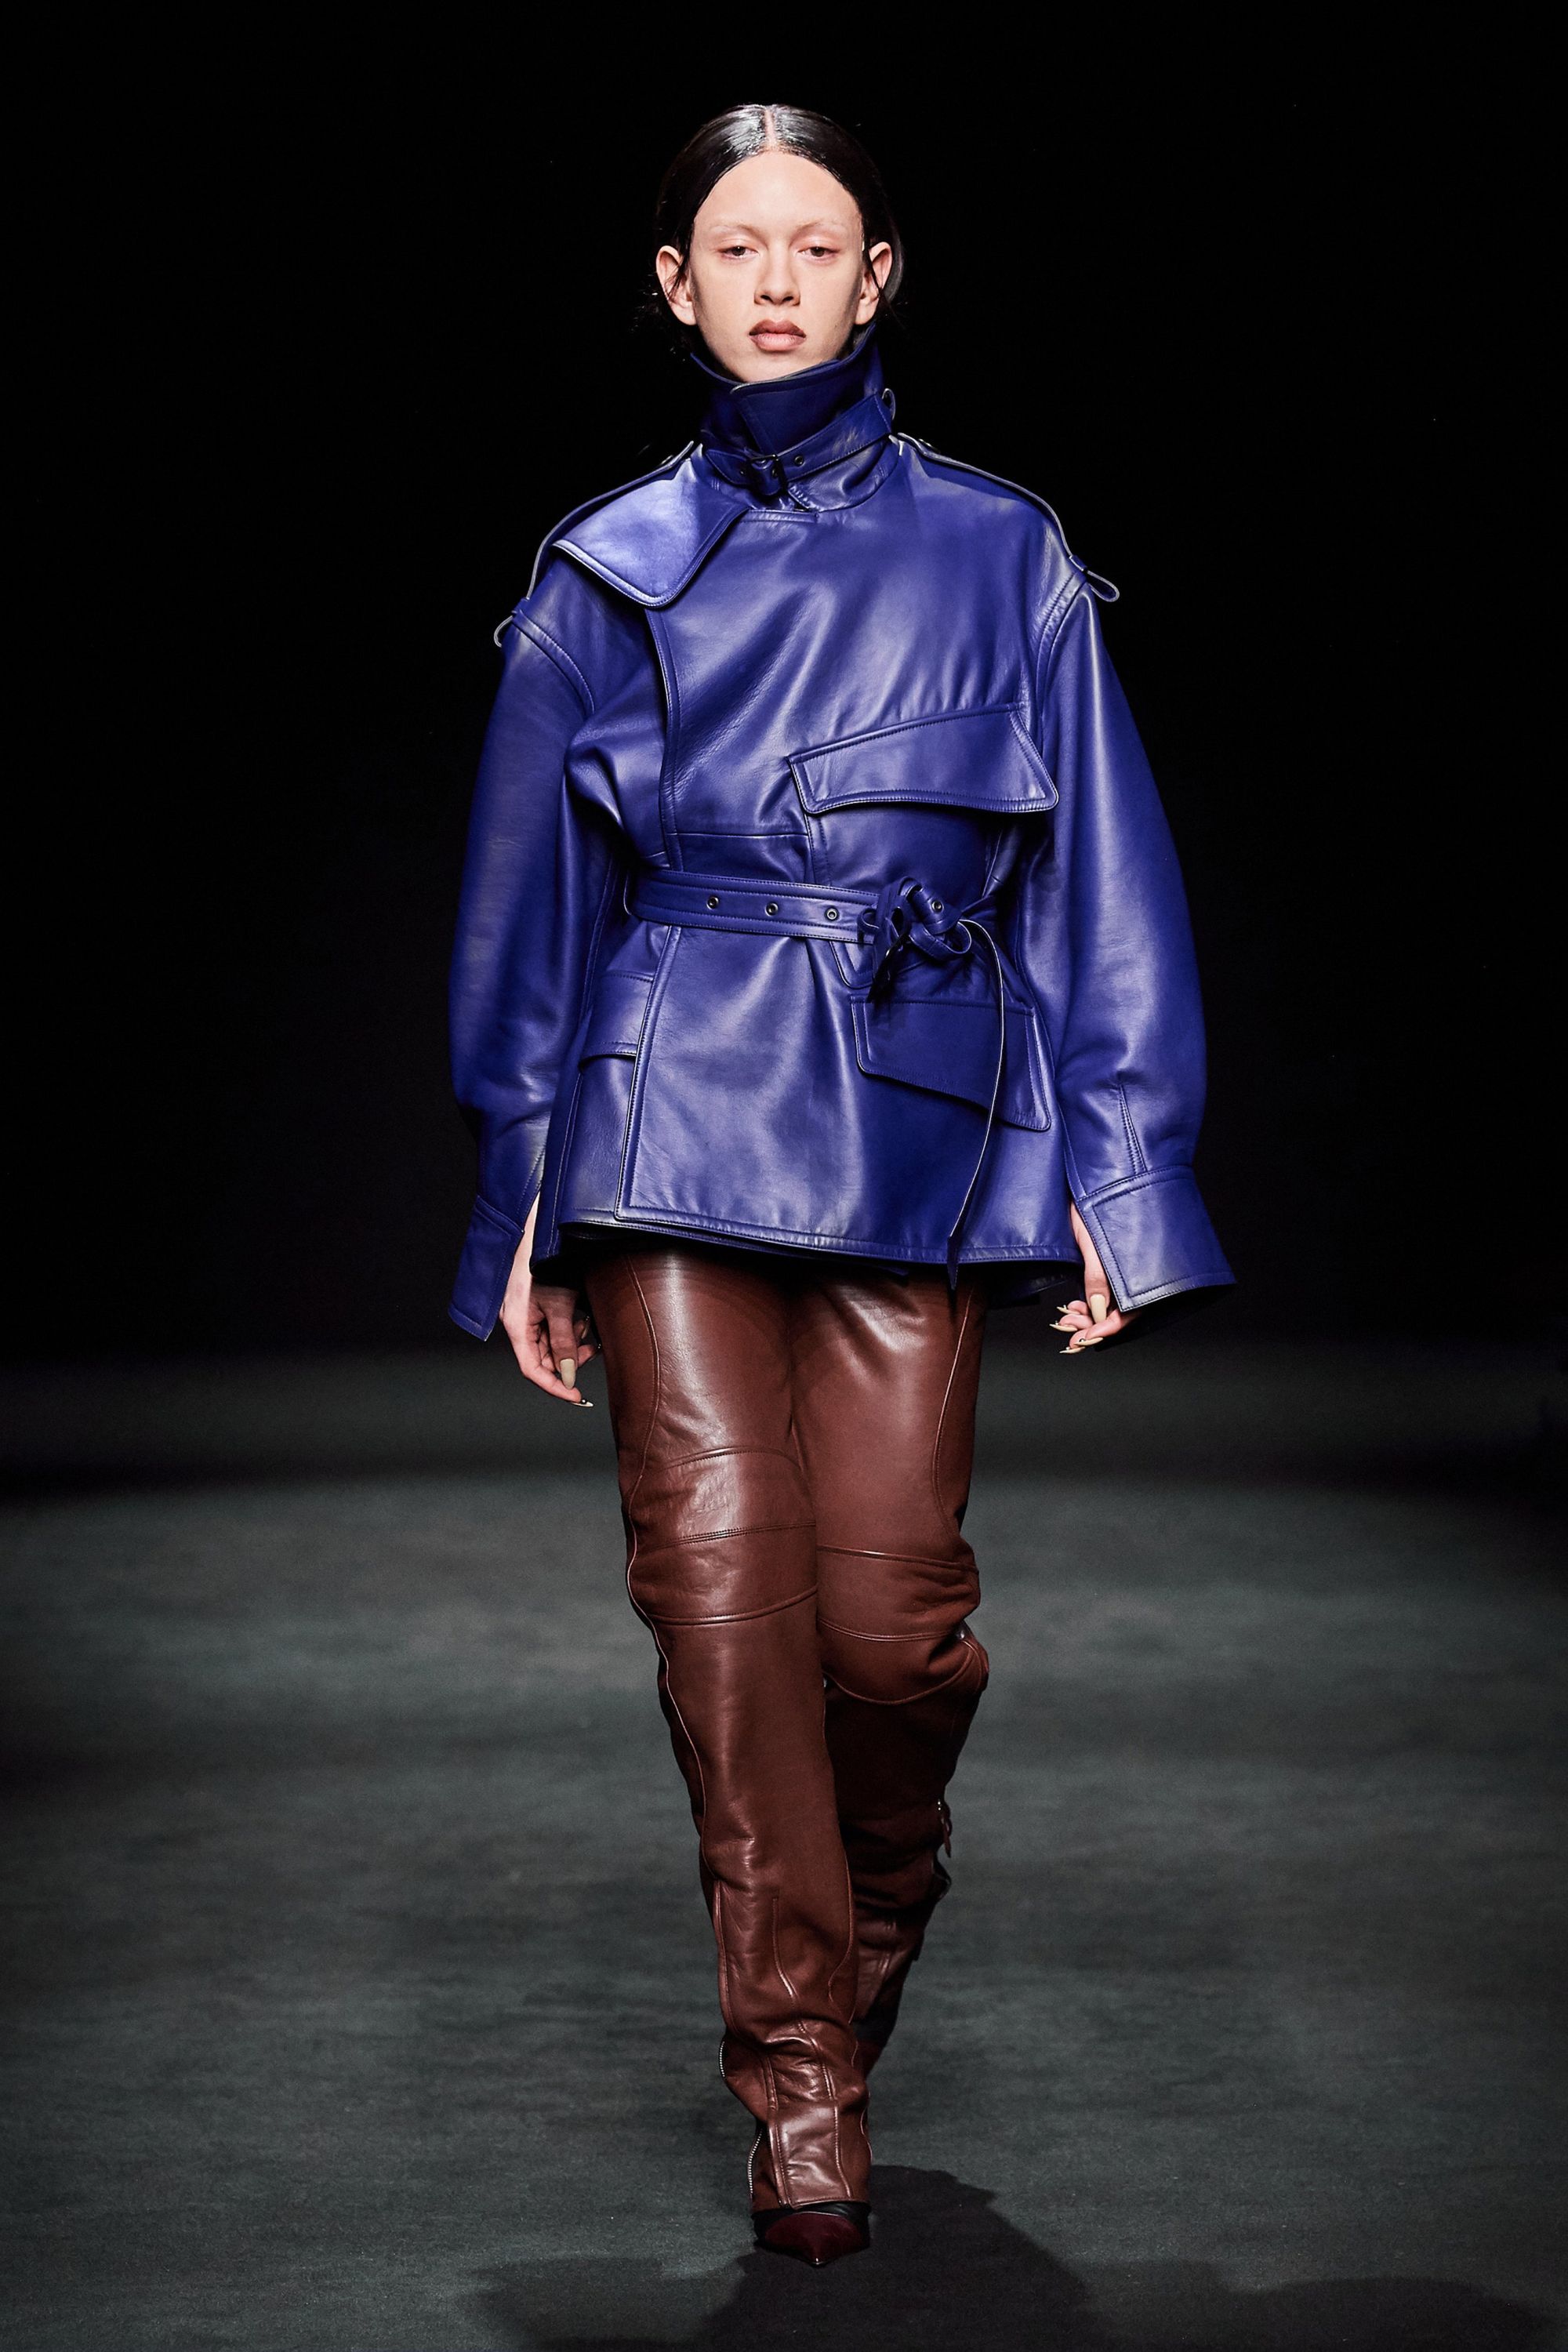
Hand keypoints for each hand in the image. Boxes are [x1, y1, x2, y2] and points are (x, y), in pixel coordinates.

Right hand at [498, 1200, 596, 1405]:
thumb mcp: (559, 1304)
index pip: (532, 1369)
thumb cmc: (543, 1261)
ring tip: (585, 1323)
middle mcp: (520, 1322)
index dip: (554, 1387)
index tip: (576, 1396)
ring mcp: (530, 1313)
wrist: (541, 1229)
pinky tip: (582, 1314)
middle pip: (545, 1357)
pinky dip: (571, 1325)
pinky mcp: (541, 1303)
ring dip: (573, 1339)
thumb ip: (563, 1341)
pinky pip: (556, 1325)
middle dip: (570, 1357)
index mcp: (516, 1325)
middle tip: (591, 1350)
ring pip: (554, 1341)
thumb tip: (567, 1375)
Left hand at [1052, 1200, 1141, 1354]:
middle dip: (1093, 1327)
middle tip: (1069, 1335)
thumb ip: (1097, 1277)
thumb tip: (1098, 1313)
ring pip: (1110, 1305)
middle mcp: (1133, 1271)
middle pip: (1119, 1313)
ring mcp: (1121, 1267)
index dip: (1105, 1330)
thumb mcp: (1091, 1241)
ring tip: (1067, 1320)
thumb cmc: (1090, 1200)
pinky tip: (1073, 1306)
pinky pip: (1104, 1291)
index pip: (1128, 1313)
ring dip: (1088, 1318)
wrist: (1086, 1177)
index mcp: (1139, 1267)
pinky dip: (1088, 1304)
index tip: (1083, 1340)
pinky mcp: (1109, 1262)